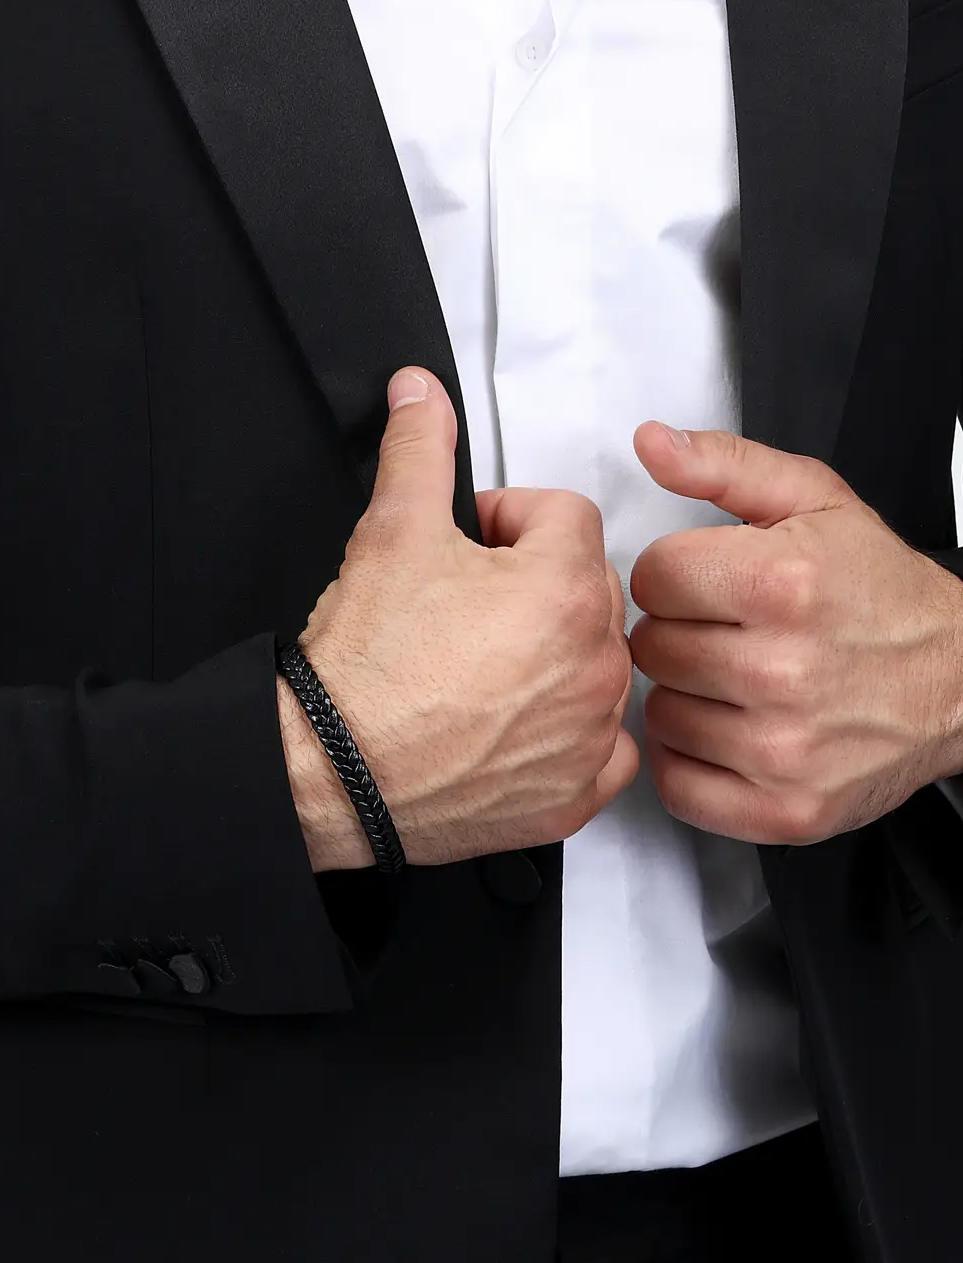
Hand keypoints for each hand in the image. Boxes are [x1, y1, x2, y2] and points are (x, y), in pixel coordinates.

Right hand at [282, 367, 637, 870]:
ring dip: (556, 654)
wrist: (330, 774)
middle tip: (467, 604)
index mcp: (563, 588)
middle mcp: (595, 663)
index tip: (468, 545)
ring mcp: (589, 735)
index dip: (509, 520)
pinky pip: (605, 749)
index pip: (565, 515)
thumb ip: (419, 448)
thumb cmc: (366, 665)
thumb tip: (419, 391)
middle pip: (587, 586)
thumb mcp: (391, 531)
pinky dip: (573, 735)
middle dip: (534, 582)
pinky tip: (519, 726)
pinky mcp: (574, 794)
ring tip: (484, 666)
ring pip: (598, 663)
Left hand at [629, 422, 962, 845]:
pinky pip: (679, 786)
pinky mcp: (785, 809)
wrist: (958, 681)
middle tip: (728, 632)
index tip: (711, 583)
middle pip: (651, 648)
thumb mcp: (814, 501)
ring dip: (686, 697)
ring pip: (659, 716)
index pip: (652, 577)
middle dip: (680, 632)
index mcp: (782, 583)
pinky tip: (730, 731)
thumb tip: (650, 442)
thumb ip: (723, 465)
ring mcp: (784, 750)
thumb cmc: (881, 592)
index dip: (678, 575)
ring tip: (736, 681)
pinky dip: (693, 760)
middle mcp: (782, 670)